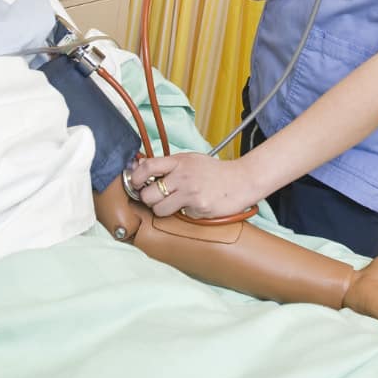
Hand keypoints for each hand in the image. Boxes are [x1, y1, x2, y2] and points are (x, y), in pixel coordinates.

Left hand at [129, 151, 260, 218]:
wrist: (242, 180)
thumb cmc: (214, 172)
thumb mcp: (191, 160)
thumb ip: (168, 165)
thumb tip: (139, 168)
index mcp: (180, 161)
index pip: (147, 167)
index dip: (135, 177)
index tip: (135, 183)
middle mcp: (183, 176)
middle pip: (148, 194)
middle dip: (149, 199)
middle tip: (157, 197)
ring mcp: (191, 193)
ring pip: (159, 210)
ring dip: (163, 210)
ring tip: (175, 204)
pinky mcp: (199, 208)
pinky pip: (180, 216)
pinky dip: (185, 214)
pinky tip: (195, 206)